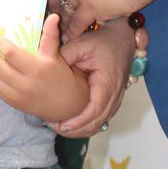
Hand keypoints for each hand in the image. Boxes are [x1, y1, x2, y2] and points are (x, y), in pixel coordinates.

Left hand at [0, 14, 86, 122]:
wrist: (66, 105)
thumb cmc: (61, 77)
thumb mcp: (56, 56)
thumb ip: (50, 36)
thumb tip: (53, 16)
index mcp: (37, 68)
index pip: (12, 54)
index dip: (2, 44)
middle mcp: (26, 83)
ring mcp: (18, 95)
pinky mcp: (14, 103)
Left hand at [56, 19, 136, 134]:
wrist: (122, 38)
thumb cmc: (103, 41)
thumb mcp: (82, 44)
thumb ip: (64, 56)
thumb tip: (45, 69)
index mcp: (107, 82)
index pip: (95, 109)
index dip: (79, 121)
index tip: (63, 126)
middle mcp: (115, 94)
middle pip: (98, 122)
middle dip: (77, 130)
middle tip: (56, 128)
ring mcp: (116, 99)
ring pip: (100, 123)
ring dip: (82, 130)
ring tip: (60, 127)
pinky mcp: (112, 100)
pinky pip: (101, 118)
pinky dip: (87, 124)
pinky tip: (71, 123)